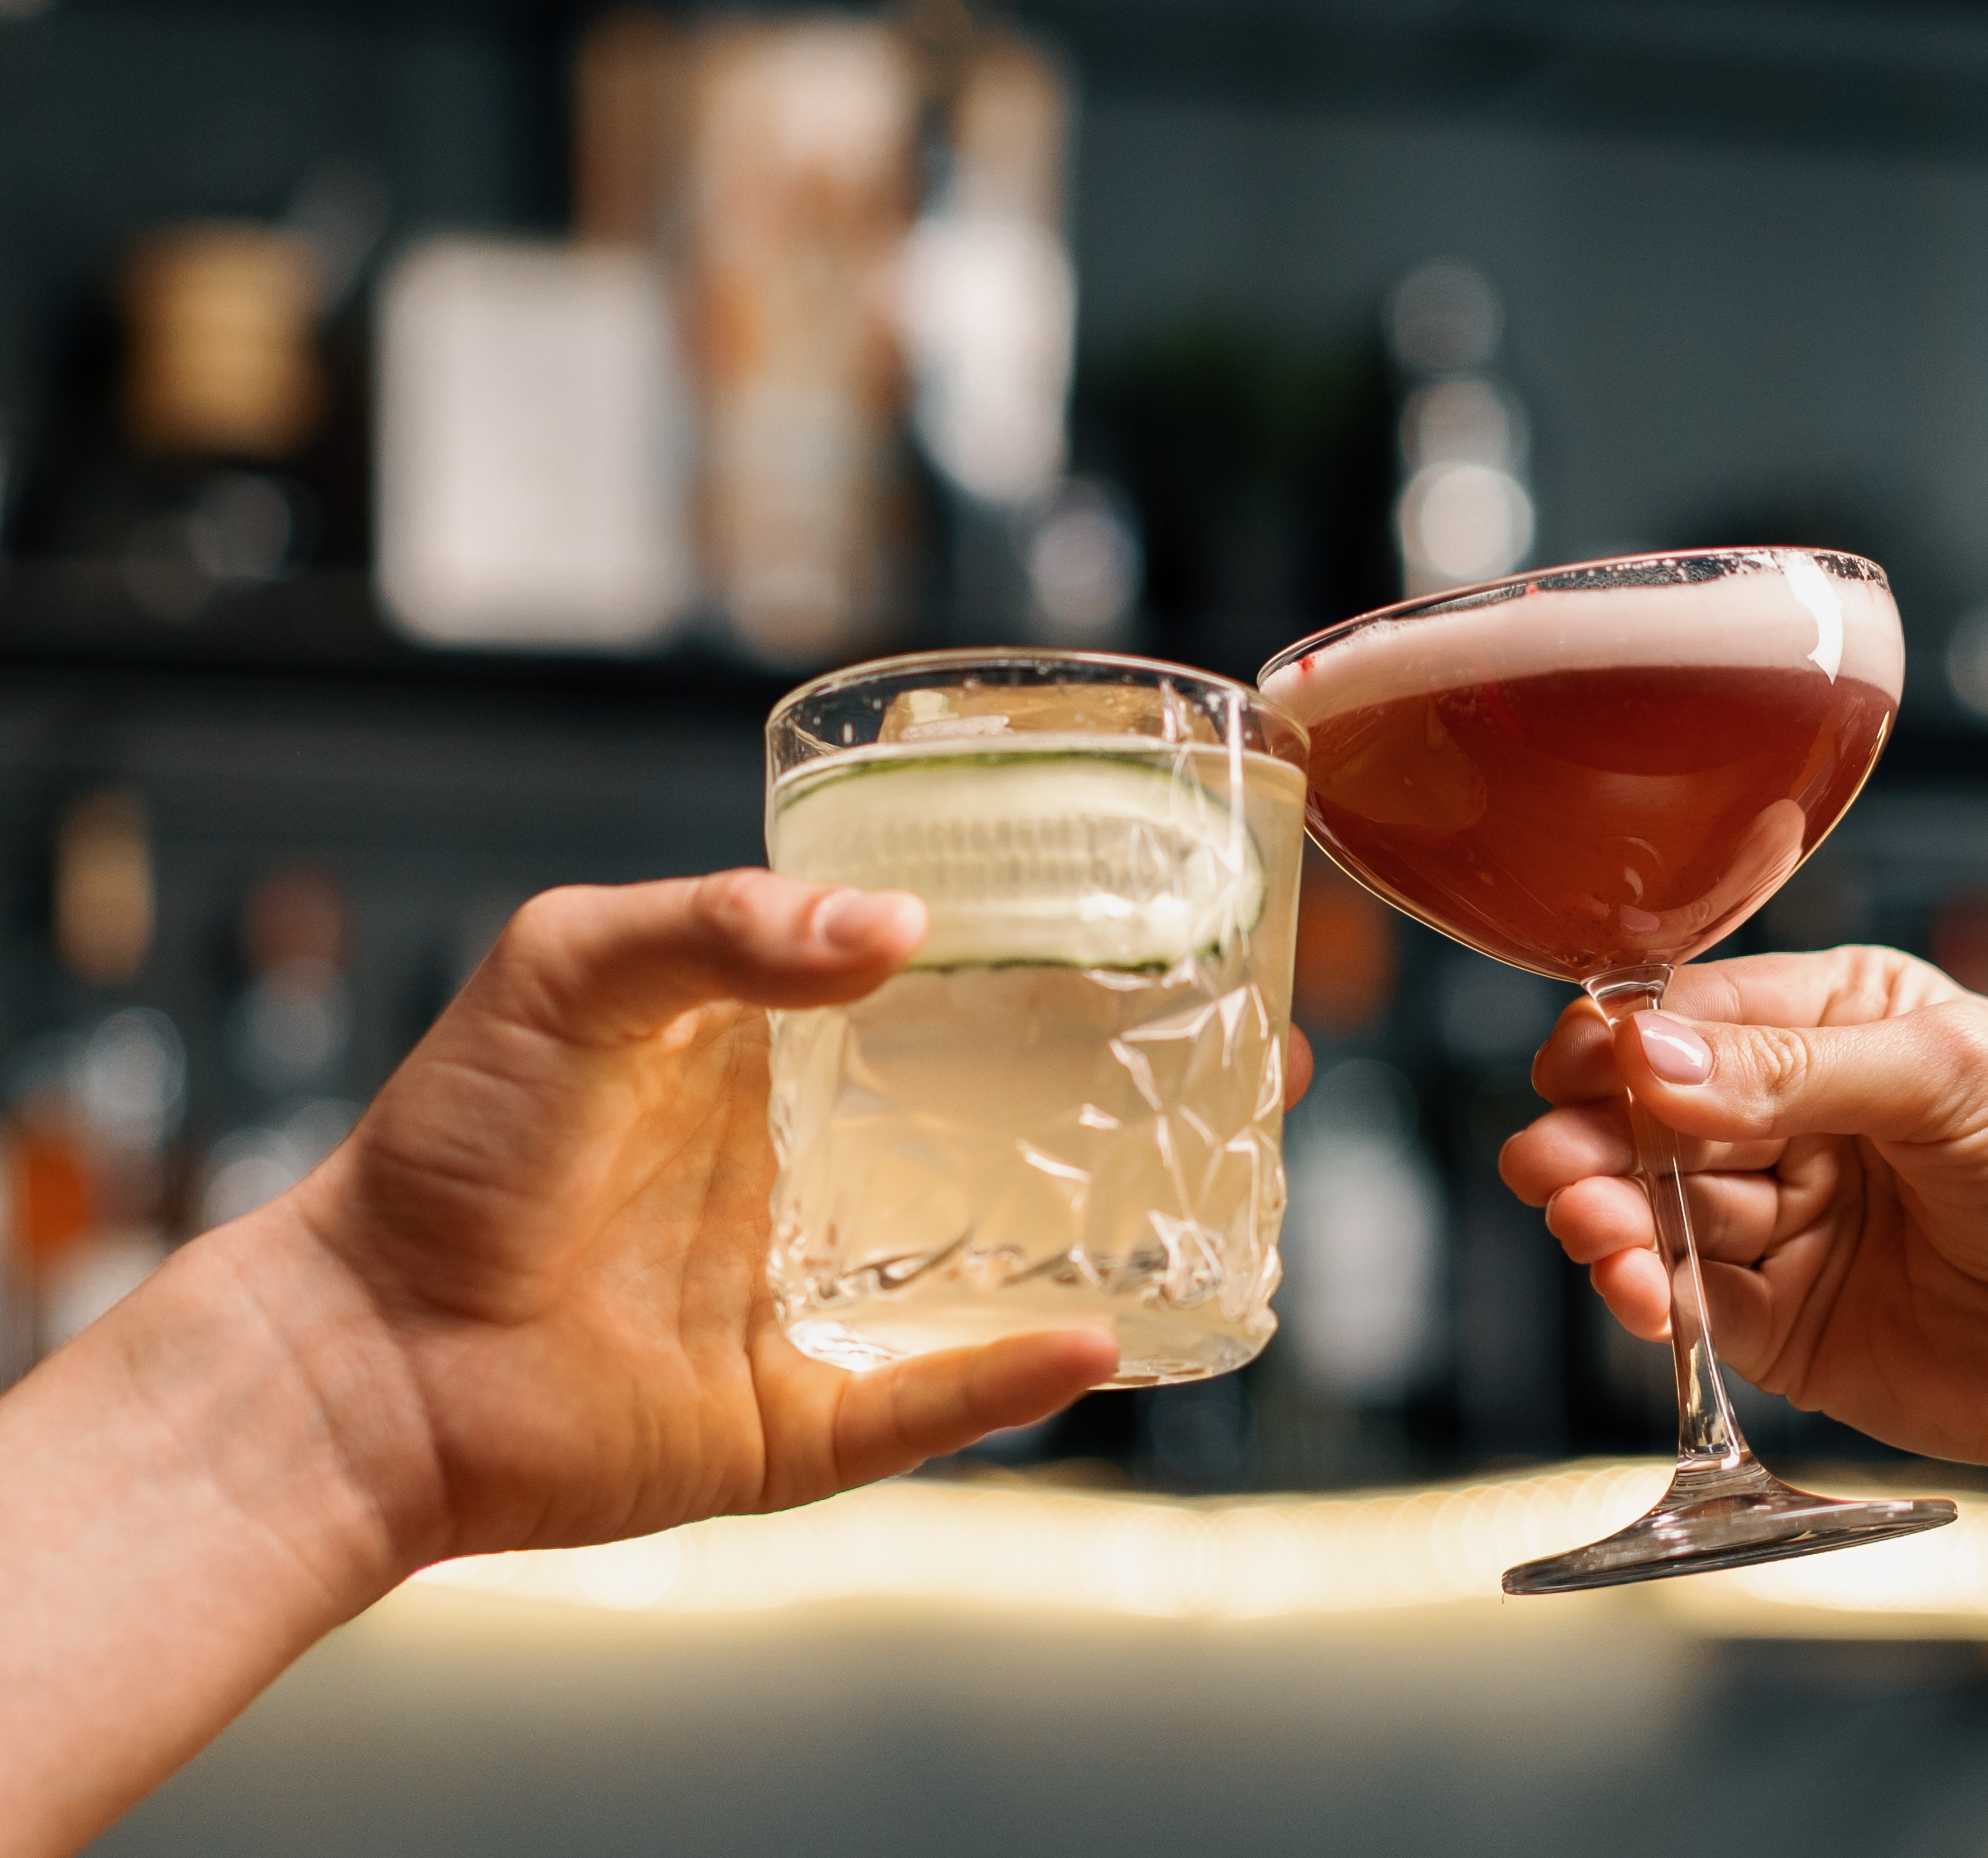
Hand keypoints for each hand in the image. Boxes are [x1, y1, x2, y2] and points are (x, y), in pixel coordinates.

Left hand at [0, 868, 1315, 1855]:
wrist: (359, 1348)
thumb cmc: (448, 1146)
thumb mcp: (567, 969)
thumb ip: (725, 923)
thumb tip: (904, 931)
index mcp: (777, 1066)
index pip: (953, 1005)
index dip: (1067, 973)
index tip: (1173, 936)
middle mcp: (818, 1179)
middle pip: (1015, 1132)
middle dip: (1139, 1098)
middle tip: (1259, 1058)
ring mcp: (818, 1304)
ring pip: (1002, 1268)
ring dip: (1119, 1234)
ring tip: (1234, 1183)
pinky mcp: (796, 1423)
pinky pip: (930, 1403)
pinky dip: (1012, 1378)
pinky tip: (1100, 1339)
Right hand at [1497, 945, 1987, 1651]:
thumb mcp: (1952, 1081)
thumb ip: (1790, 1069)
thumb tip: (1649, 1054)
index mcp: (1850, 1019)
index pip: (1703, 1013)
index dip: (1630, 1040)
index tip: (1579, 1067)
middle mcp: (1806, 1112)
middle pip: (1658, 1110)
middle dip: (1598, 1133)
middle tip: (1551, 1159)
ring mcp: (1789, 1217)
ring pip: (1656, 1203)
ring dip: (1609, 1212)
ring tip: (1590, 1225)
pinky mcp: (1782, 1320)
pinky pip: (1688, 1295)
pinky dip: (1647, 1290)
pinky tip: (1636, 1287)